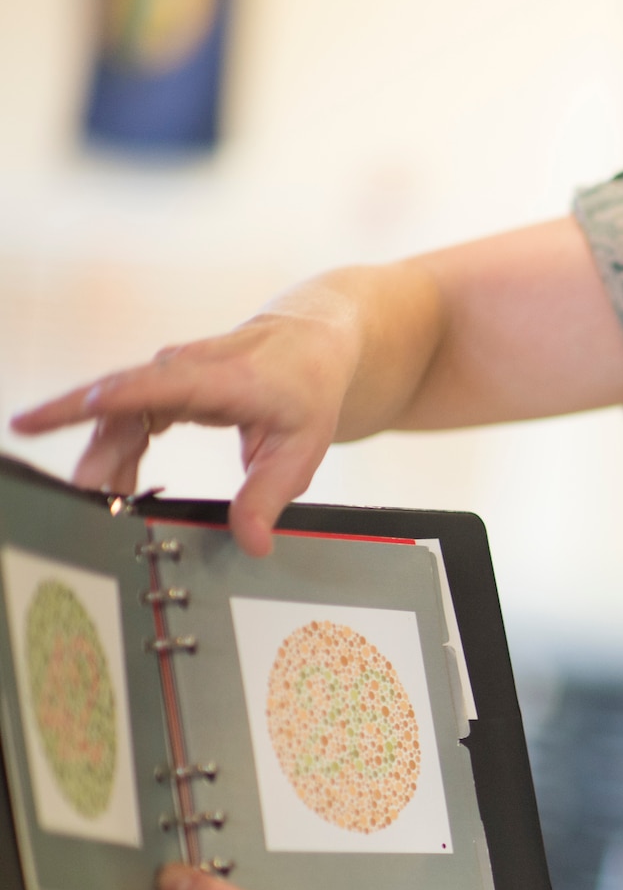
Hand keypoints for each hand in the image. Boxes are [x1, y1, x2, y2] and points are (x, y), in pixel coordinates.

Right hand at [10, 302, 361, 556]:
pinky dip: (116, 448)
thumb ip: (268, 497)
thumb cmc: (306, 389)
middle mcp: (189, 367)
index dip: (123, 395)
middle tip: (47, 454)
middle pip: (122, 392)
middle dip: (75, 418)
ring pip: (119, 408)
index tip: (85, 408)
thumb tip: (252, 542)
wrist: (308, 347)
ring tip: (88, 495)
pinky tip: (113, 483)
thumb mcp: (299, 450)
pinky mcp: (163, 384)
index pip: (165, 383)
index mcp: (227, 378)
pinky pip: (127, 414)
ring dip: (98, 451)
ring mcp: (172, 373)